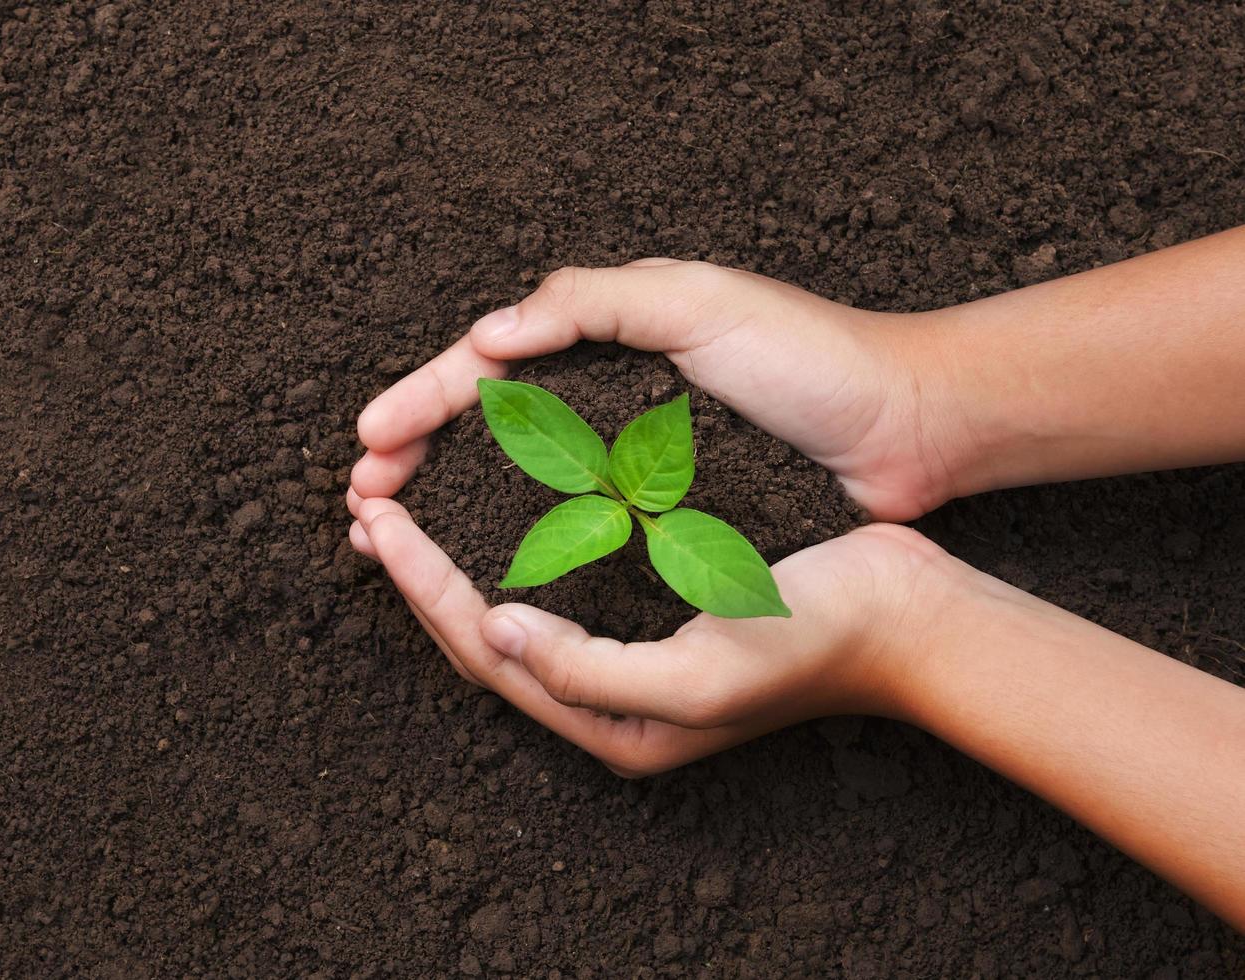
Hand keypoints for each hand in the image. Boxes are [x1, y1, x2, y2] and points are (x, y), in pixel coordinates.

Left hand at [350, 496, 951, 775]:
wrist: (905, 617)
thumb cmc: (811, 645)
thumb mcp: (695, 674)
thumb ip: (585, 668)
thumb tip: (492, 630)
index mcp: (609, 723)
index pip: (484, 652)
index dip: (424, 586)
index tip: (379, 521)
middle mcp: (607, 695)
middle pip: (482, 636)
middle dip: (419, 574)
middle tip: (365, 509)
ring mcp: (628, 654)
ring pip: (510, 607)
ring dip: (452, 559)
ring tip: (400, 511)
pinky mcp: (650, 610)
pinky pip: (555, 578)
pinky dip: (508, 541)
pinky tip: (487, 506)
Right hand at [352, 259, 966, 522]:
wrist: (910, 431)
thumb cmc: (813, 361)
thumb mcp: (699, 303)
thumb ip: (591, 304)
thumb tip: (485, 340)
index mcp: (605, 339)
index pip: (486, 370)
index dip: (420, 404)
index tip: (368, 447)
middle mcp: (610, 399)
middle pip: (485, 426)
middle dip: (415, 456)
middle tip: (362, 502)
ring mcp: (635, 457)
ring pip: (516, 477)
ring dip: (449, 501)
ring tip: (393, 533)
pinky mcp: (667, 508)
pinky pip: (572, 520)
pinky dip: (516, 535)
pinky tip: (484, 559)